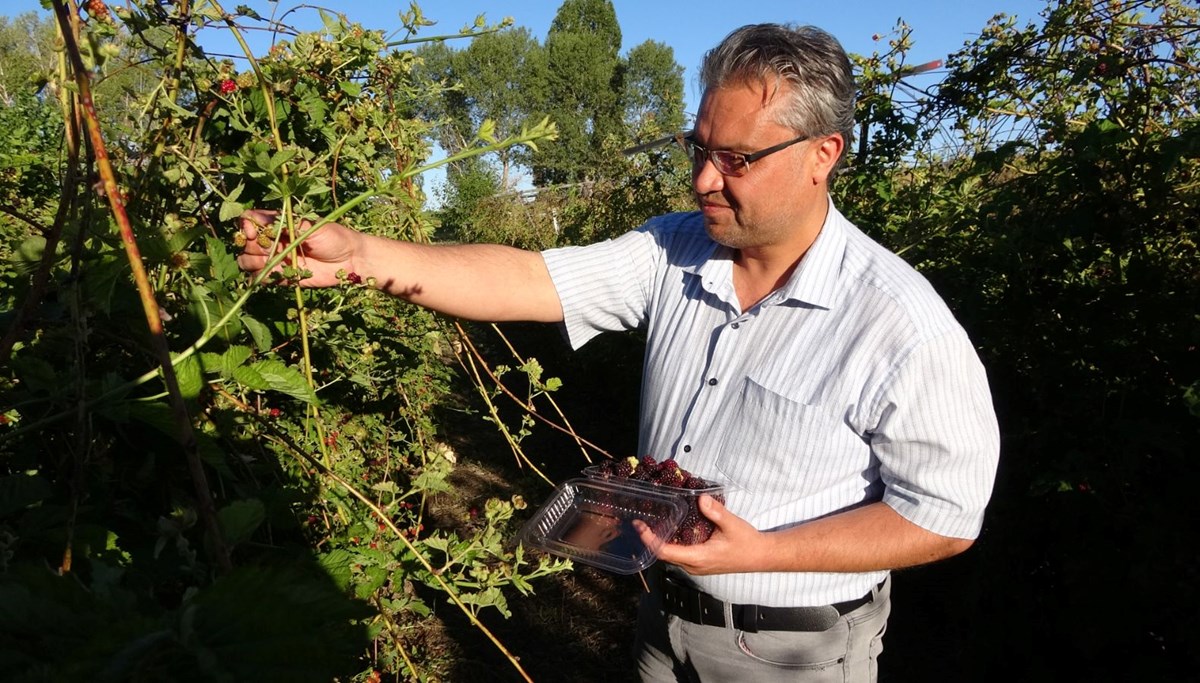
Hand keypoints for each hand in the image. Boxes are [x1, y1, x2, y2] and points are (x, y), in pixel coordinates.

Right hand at [236, 209, 361, 286]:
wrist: (351, 260)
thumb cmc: (334, 237)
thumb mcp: (311, 225)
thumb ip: (285, 223)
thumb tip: (255, 219)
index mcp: (279, 224)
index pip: (249, 221)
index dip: (246, 227)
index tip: (254, 233)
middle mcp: (273, 240)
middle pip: (246, 243)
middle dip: (251, 247)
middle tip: (269, 250)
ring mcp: (276, 259)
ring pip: (247, 261)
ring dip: (253, 262)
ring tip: (272, 263)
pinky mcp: (281, 276)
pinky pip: (261, 279)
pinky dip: (261, 278)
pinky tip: (275, 275)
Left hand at [638, 495, 767, 575]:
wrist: (761, 556)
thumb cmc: (747, 542)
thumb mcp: (732, 524)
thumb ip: (716, 512)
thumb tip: (700, 498)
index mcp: (698, 558)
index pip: (665, 552)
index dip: (650, 540)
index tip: (640, 527)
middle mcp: (693, 566)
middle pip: (664, 555)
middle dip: (650, 539)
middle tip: (640, 522)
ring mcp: (696, 566)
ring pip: (671, 556)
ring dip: (658, 542)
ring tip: (650, 524)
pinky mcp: (700, 563)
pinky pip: (679, 555)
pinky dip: (670, 544)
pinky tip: (669, 530)